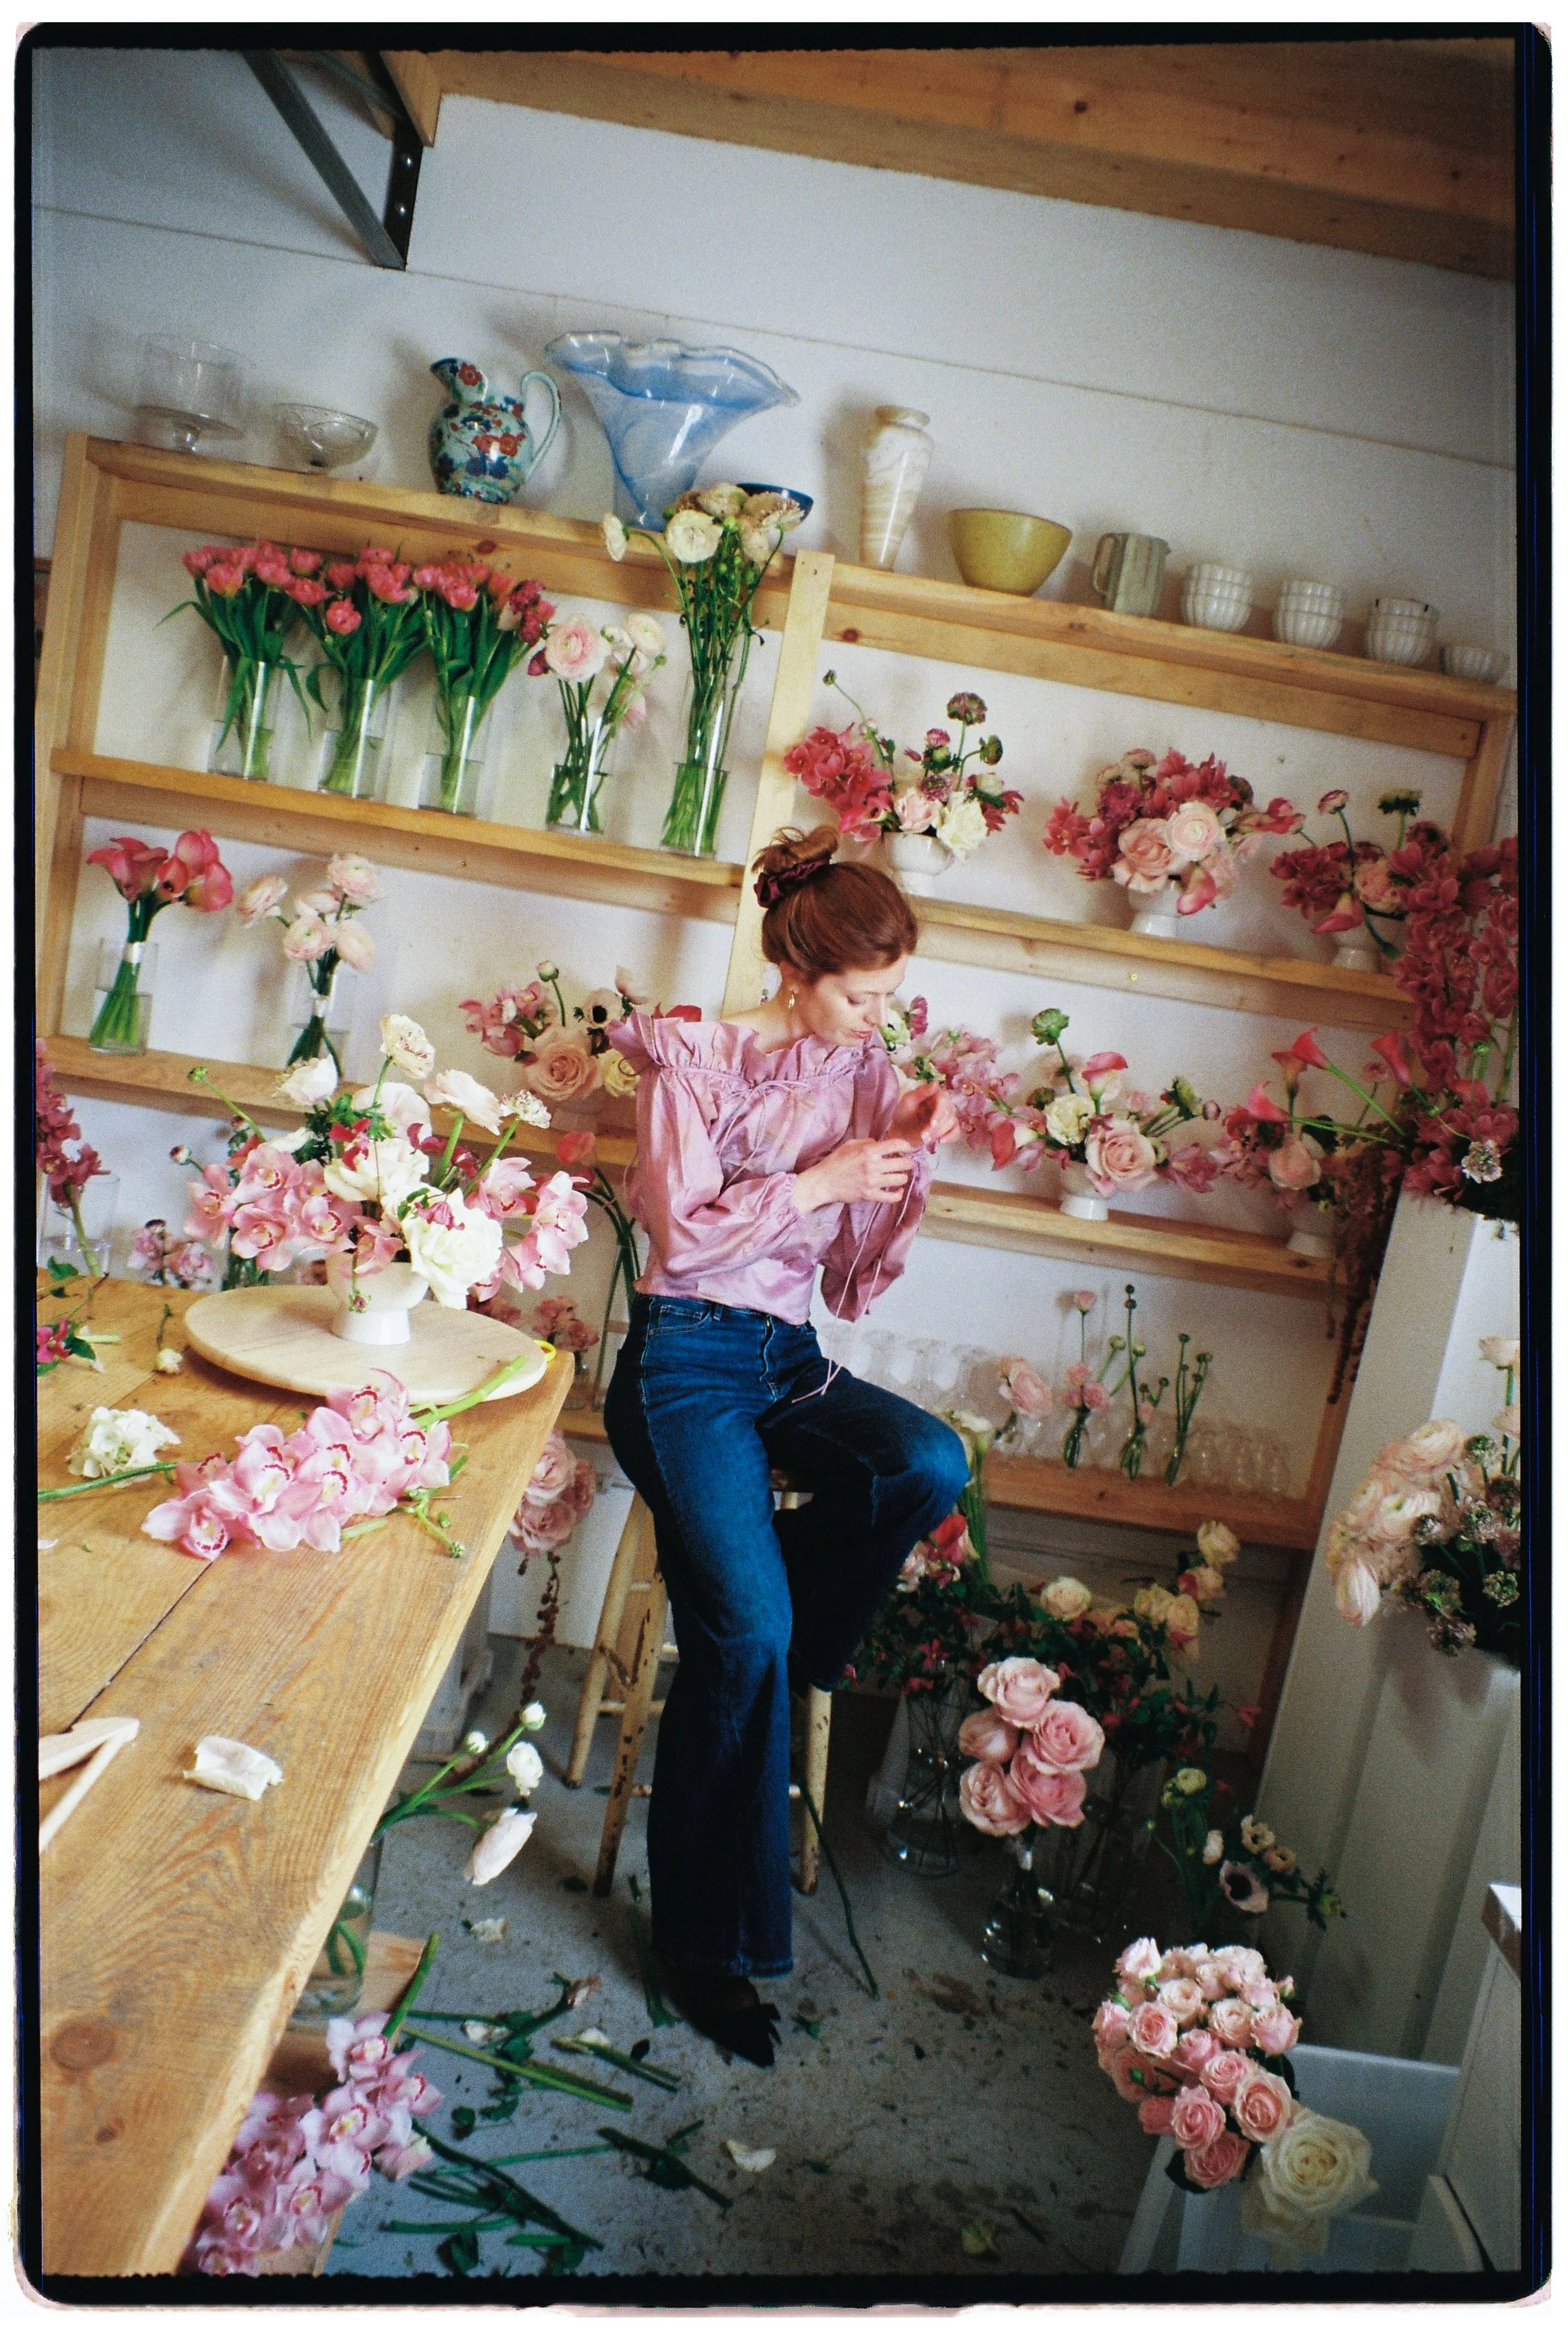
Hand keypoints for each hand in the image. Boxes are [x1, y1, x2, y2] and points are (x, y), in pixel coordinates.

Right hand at [793, 1137, 914, 1212]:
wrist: (823, 1182)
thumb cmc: (835, 1162)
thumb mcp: (850, 1144)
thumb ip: (868, 1142)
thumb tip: (882, 1144)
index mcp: (868, 1151)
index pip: (897, 1145)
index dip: (907, 1146)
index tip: (908, 1149)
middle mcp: (872, 1165)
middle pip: (903, 1164)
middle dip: (907, 1162)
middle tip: (904, 1163)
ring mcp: (872, 1182)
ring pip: (900, 1179)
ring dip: (902, 1176)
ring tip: (899, 1175)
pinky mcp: (870, 1195)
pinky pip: (892, 1197)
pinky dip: (898, 1193)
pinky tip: (897, 1189)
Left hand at [888, 1081, 960, 1150]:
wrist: (901, 1133)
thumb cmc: (903, 1115)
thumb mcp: (908, 1101)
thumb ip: (921, 1092)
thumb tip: (936, 1083)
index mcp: (934, 1094)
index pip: (944, 1099)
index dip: (939, 1112)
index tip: (931, 1124)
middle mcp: (943, 1103)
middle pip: (949, 1112)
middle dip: (936, 1127)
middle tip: (923, 1135)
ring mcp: (947, 1116)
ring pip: (952, 1122)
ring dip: (938, 1133)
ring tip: (924, 1139)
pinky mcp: (949, 1128)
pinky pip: (956, 1131)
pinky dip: (950, 1137)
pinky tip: (940, 1141)